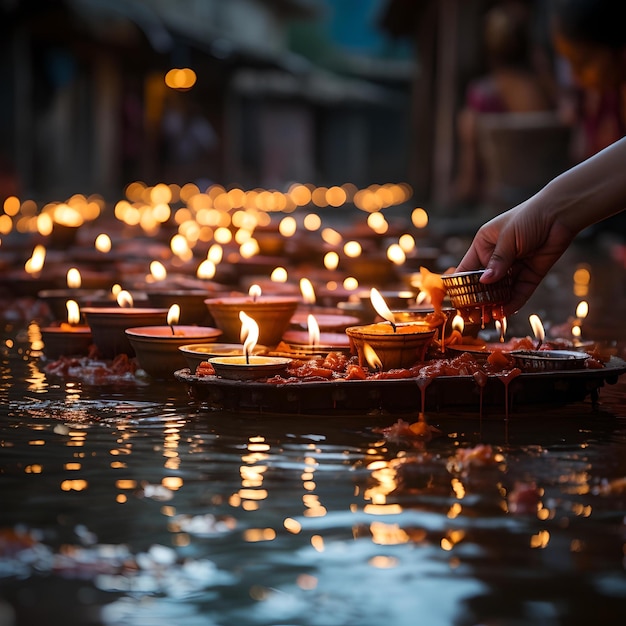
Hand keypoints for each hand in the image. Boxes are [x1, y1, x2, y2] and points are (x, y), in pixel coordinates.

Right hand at [455, 201, 576, 315]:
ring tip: (487, 319)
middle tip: (472, 317)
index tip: (457, 302)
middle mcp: (496, 258)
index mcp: (484, 245)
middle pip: (484, 284)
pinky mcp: (530, 274)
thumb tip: (484, 282)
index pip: (467, 269)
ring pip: (501, 291)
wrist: (561, 214)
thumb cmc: (529, 217)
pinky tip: (505, 312)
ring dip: (494, 305)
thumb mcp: (508, 238)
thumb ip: (498, 261)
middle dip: (478, 300)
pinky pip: (519, 292)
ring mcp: (514, 268)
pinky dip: (512, 302)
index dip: (461, 286)